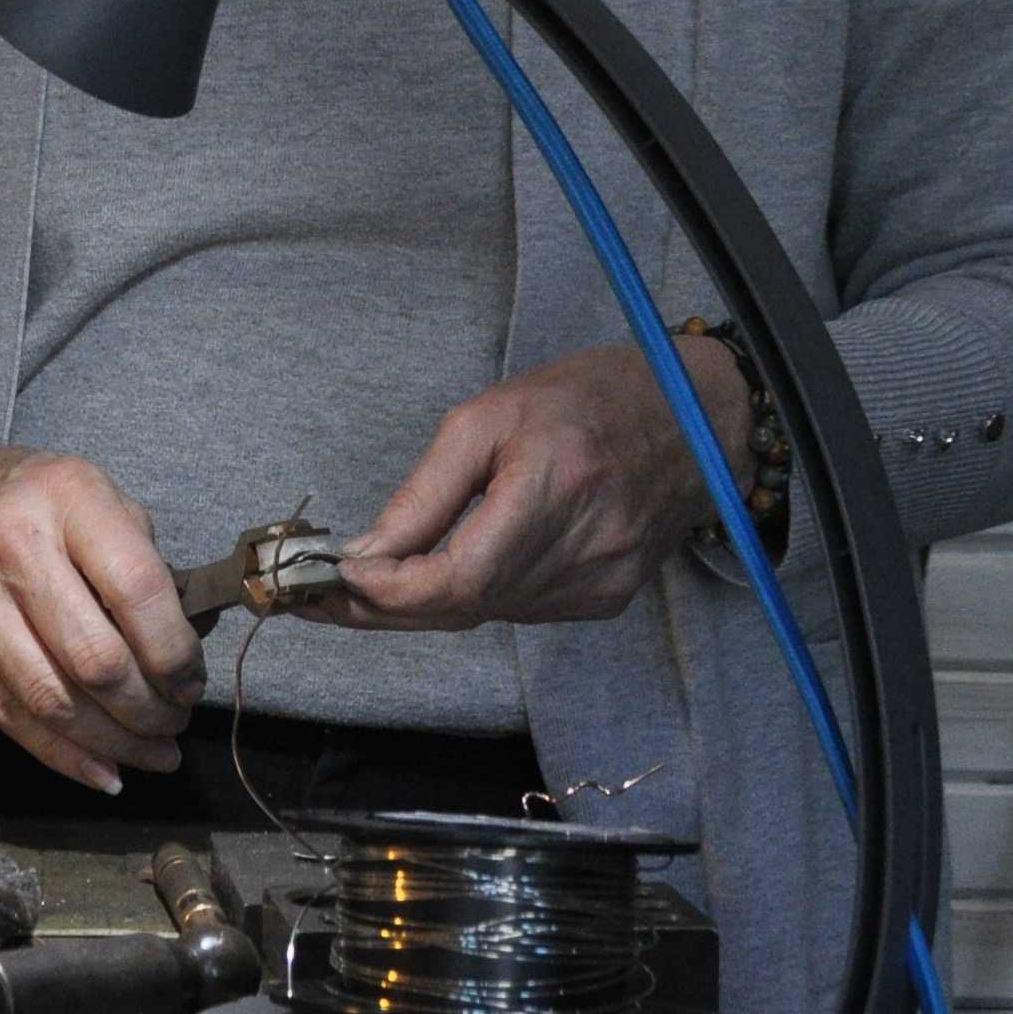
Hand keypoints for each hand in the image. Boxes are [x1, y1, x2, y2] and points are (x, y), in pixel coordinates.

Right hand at [0, 415, 201, 791]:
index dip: (175, 652)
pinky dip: (62, 754)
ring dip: (114, 743)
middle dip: (149, 709)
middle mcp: (11, 542)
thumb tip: (187, 647)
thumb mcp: (93, 493)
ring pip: (51, 700)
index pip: (137, 590)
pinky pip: (7, 715)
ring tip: (153, 754)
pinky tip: (103, 768)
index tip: (192, 682)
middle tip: (175, 722)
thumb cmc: (26, 498)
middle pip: (95, 658)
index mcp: (65, 495)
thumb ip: (142, 560)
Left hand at [331, 340, 743, 630]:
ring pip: (486, 614)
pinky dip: (476, 594)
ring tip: (374, 578)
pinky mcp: (607, 598)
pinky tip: (454, 565)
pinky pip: (519, 609)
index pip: (459, 578)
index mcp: (555, 487)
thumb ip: (425, 493)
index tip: (337, 577)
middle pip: (465, 607)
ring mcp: (601, 582)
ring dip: (425, 602)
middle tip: (318, 597)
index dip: (392, 590)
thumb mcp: (489, 418)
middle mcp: (584, 547)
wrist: (694, 420)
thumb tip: (368, 553)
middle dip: (385, 606)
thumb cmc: (587, 398)